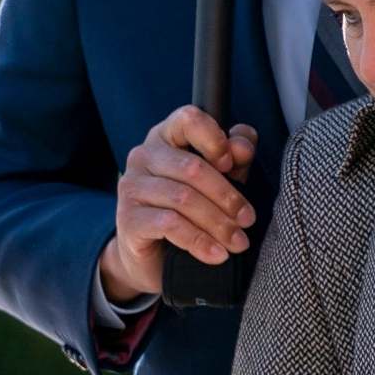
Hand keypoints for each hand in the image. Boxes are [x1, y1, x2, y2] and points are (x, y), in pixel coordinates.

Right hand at [99, 108, 257, 302]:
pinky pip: (168, 225)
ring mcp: (131, 187)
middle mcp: (143, 156)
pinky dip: (198, 241)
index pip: (188, 119)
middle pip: (192, 168)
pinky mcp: (127, 218)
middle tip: (248, 220)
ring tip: (237, 242)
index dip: (215, 139)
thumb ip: (234, 158)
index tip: (232, 164)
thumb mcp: (219, 180)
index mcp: (166, 137)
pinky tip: (215, 254)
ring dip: (217, 224)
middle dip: (227, 197)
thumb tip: (242, 146)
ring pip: (182, 199)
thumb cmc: (189, 210)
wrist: (152, 255)